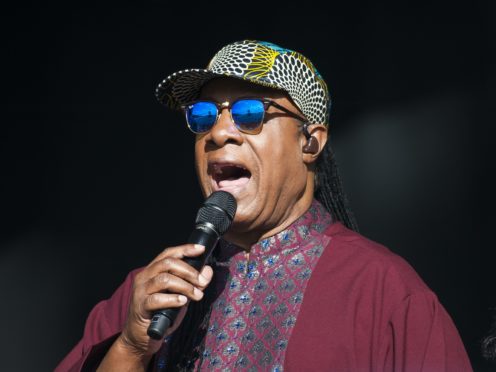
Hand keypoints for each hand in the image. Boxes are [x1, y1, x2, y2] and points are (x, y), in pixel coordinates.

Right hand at [118, 243, 213, 357]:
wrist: (141, 337)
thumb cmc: (161, 313)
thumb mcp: (181, 295)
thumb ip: (193, 283)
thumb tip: (208, 271)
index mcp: (153, 270)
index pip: (168, 253)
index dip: (185, 249)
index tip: (201, 249)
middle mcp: (144, 277)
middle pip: (168, 263)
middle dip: (189, 271)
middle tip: (202, 282)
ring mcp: (140, 291)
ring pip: (164, 279)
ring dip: (185, 286)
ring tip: (197, 295)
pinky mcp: (140, 307)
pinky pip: (156, 299)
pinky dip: (173, 299)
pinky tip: (182, 302)